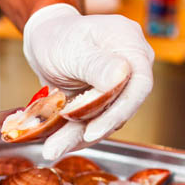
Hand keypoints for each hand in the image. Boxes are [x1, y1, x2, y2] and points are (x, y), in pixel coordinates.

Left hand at [22, 3, 153, 158]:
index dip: (120, 111)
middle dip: (91, 130)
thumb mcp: (72, 47)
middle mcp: (132, 66)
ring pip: (106, 119)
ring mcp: (120, 86)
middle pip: (122, 107)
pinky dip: (74, 134)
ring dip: (78, 137)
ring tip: (52, 148)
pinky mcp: (106, 102)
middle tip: (58, 146)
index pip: (139, 84)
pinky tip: (56, 143)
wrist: (45, 39)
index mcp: (131, 45)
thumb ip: (96, 63)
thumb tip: (122, 75)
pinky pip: (94, 121)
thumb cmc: (57, 36)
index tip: (92, 130)